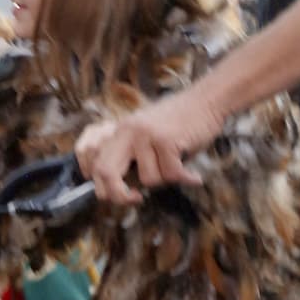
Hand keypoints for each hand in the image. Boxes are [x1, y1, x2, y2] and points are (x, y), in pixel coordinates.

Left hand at [75, 86, 224, 205]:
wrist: (206, 101)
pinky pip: (171, 175)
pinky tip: (193, 176)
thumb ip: (131, 156)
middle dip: (119, 195)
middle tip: (136, 198)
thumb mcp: (147, 136)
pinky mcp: (165, 140)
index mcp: (119, 131)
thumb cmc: (180, 124)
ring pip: (148, 179)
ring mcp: (145, 134)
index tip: (116, 195)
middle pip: (106, 173)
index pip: (92, 161)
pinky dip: (186, 178)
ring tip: (177, 165)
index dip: (100, 186)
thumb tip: (120, 191)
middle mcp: (127, 130)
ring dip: (166, 179)